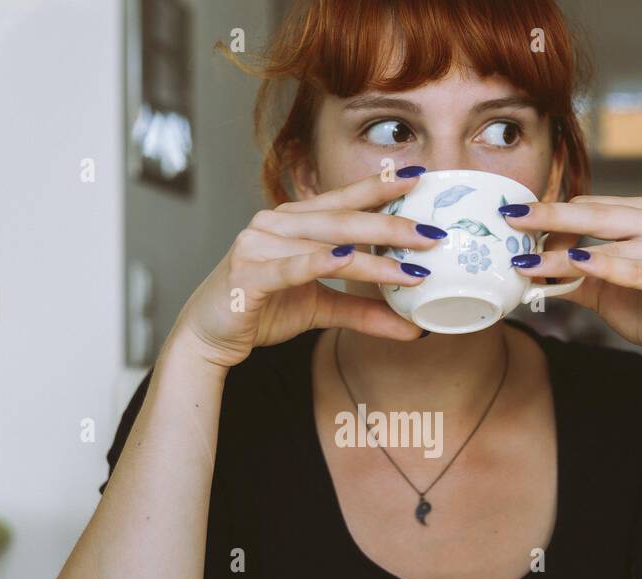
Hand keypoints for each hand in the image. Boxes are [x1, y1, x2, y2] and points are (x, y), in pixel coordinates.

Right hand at [168, 170, 439, 368]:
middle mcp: (276, 223)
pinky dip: (319, 263)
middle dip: (392, 225)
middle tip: (433, 234)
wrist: (208, 336)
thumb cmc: (259, 311)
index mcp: (293, 222)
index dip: (381, 186)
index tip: (420, 178)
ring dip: (372, 257)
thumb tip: (414, 327)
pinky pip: (291, 266)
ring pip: (325, 244)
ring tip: (411, 268)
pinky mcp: (247, 274)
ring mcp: (259, 244)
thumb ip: (363, 312)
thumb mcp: (319, 309)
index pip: (345, 199)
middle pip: (344, 219)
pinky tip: (347, 260)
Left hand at [505, 196, 641, 372]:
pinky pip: (634, 269)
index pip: (591, 206)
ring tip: (528, 263)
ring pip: (610, 246)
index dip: (552, 214)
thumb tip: (527, 266)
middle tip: (512, 219)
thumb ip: (569, 274)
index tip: (515, 218)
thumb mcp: (600, 289)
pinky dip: (605, 266)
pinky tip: (577, 262)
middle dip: (550, 217)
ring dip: (563, 256)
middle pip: (597, 215)